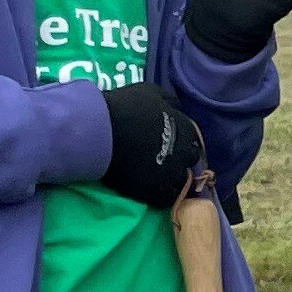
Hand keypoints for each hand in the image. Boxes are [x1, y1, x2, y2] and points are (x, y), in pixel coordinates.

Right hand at [98, 82, 202, 207]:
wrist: (101, 131)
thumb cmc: (124, 107)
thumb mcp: (151, 92)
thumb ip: (169, 101)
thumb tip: (177, 108)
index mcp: (185, 129)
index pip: (191, 139)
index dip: (180, 141)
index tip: (169, 143)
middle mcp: (184, 153)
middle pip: (189, 160)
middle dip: (179, 159)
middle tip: (162, 159)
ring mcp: (171, 174)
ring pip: (180, 181)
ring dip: (171, 179)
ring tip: (155, 176)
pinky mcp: (155, 191)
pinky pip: (166, 198)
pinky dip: (161, 195)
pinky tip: (150, 189)